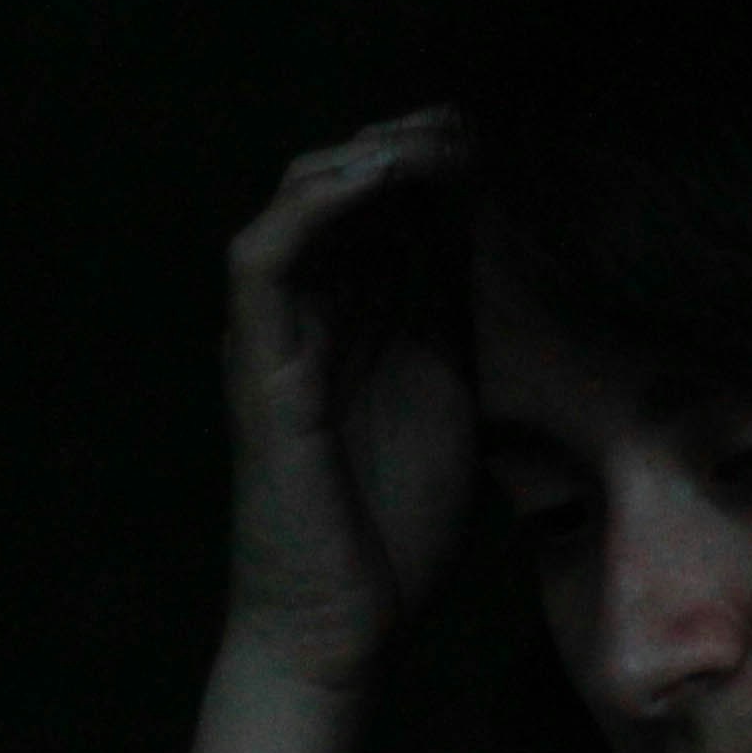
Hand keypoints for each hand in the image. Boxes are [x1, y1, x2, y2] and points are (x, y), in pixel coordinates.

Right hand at [217, 111, 474, 691]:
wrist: (347, 626)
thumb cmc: (394, 530)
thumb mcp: (450, 392)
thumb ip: (456, 313)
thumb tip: (488, 227)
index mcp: (354, 320)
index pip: (383, 210)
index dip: (431, 162)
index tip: (493, 140)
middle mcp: (308, 314)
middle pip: (340, 189)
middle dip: (402, 145)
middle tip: (464, 126)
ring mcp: (275, 336)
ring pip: (294, 206)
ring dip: (362, 160)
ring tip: (429, 143)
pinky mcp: (258, 369)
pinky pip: (262, 261)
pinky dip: (312, 208)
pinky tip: (372, 181)